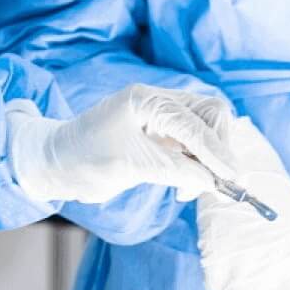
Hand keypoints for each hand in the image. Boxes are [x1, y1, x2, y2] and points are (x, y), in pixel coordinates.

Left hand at [7, 85, 254, 203]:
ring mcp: (160, 117)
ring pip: (206, 130)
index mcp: (146, 99)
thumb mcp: (132, 167)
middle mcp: (157, 102)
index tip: (233, 179)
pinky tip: (188, 187)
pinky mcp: (161, 135)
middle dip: (220, 148)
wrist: (55, 163)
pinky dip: (198, 165)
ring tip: (197, 190)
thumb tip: (216, 182)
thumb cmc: (84, 159)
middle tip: (222, 184)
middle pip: (210, 114)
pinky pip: (193, 145)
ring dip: (210, 160)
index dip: (217, 151)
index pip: (195, 121)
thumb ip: (176, 171)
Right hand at [194, 122, 289, 289]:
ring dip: (235, 287)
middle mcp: (268, 279)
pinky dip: (217, 273)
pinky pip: (213, 285)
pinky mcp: (214, 262)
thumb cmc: (282, 205)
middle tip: (258, 269)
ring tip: (242, 259)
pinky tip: (226, 250)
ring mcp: (239, 273)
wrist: (245, 172)